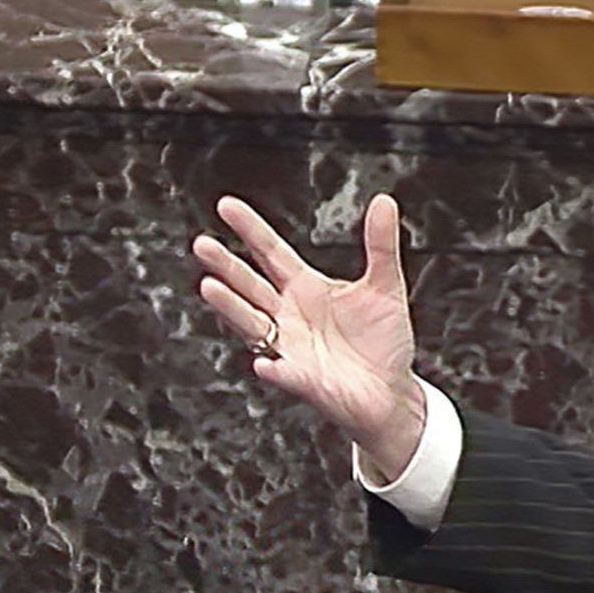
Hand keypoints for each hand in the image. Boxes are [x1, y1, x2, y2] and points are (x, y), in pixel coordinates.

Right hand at [193, 193, 426, 475]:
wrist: (390, 390)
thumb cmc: (382, 341)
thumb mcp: (386, 286)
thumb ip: (381, 246)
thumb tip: (385, 202)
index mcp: (305, 288)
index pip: (271, 252)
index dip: (250, 230)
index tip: (226, 206)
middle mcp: (288, 315)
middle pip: (250, 285)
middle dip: (226, 266)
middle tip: (203, 245)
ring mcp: (290, 346)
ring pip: (252, 323)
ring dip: (231, 307)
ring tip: (209, 287)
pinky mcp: (302, 380)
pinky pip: (283, 373)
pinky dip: (273, 368)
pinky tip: (264, 363)